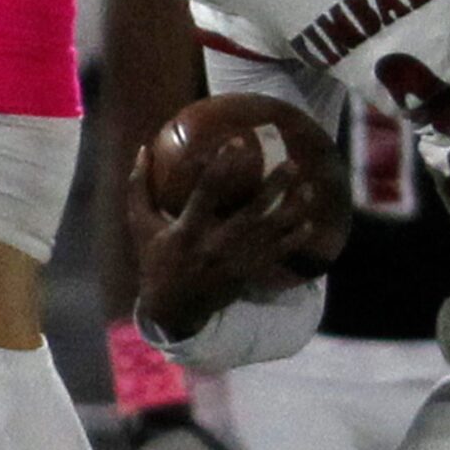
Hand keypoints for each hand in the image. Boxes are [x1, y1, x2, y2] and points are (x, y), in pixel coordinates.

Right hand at [128, 141, 324, 339]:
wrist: (172, 308)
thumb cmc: (155, 259)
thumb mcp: (140, 224)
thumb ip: (139, 187)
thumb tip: (143, 149)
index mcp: (187, 230)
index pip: (206, 193)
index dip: (221, 166)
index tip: (238, 142)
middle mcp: (214, 245)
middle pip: (251, 213)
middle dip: (274, 188)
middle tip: (292, 164)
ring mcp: (234, 262)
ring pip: (269, 234)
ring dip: (291, 211)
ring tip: (309, 188)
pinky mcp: (245, 274)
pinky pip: (274, 255)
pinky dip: (293, 240)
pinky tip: (310, 224)